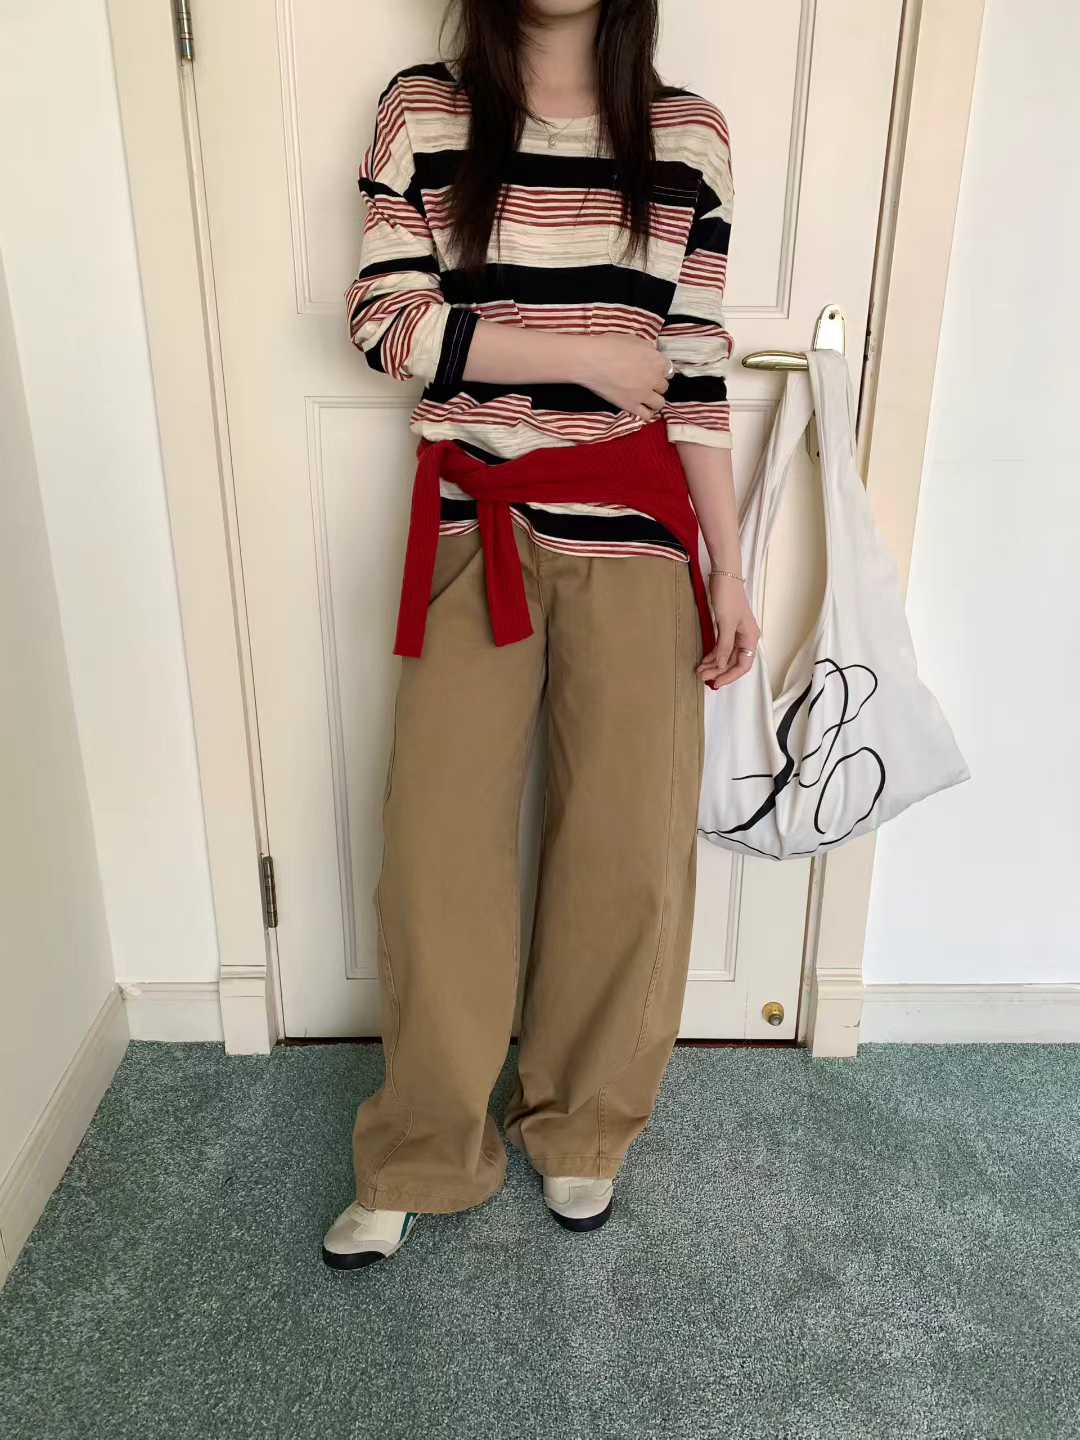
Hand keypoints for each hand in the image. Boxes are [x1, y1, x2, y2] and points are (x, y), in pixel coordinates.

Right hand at [574, 335, 671, 420]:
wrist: (592, 360)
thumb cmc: (609, 346)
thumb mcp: (633, 339)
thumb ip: (647, 348)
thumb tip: (652, 352)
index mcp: (657, 360)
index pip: (668, 370)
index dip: (660, 371)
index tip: (653, 372)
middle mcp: (654, 378)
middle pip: (663, 386)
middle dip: (656, 385)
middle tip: (645, 383)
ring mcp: (644, 394)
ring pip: (659, 403)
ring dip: (654, 401)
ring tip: (646, 399)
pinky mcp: (632, 406)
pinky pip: (646, 415)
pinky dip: (645, 413)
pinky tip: (640, 409)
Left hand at [697, 573, 760, 688]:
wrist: (724, 575)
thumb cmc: (728, 597)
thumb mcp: (726, 624)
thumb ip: (724, 646)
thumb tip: (721, 666)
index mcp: (750, 638)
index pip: (743, 665)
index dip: (729, 676)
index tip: (715, 683)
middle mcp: (745, 638)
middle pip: (733, 662)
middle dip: (718, 671)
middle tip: (702, 677)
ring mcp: (735, 633)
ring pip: (726, 656)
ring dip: (714, 665)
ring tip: (700, 671)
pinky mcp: (726, 628)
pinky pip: (721, 647)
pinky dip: (713, 655)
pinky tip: (704, 660)